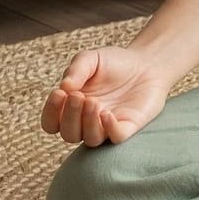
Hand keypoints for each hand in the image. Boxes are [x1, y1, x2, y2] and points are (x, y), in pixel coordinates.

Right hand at [39, 45, 170, 146]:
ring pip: (90, 140)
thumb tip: (63, 87)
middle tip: (79, 96)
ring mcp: (107, 127)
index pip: (51, 122)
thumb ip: (75, 70)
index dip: (51, 113)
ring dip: (87, 123)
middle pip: (69, 134)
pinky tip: (107, 114)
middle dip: (70, 117)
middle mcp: (87, 121)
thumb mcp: (91, 59)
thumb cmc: (114, 63)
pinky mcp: (128, 127)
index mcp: (72, 107)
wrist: (147, 63)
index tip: (59, 93)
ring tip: (93, 102)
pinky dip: (109, 128)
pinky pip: (115, 137)